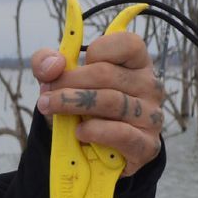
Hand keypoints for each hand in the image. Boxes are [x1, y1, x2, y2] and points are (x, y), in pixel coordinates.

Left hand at [31, 27, 165, 173]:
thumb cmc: (82, 107)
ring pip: (111, 101)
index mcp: (137, 64)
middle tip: (46, 93)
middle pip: (107, 74)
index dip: (96, 51)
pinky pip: (121, 133)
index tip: (73, 65)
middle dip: (69, 81)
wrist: (94, 153)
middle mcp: (150, 86)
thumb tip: (54, 64)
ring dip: (73, 104)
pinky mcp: (146, 144)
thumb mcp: (60, 80)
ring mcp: (152, 116)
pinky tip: (79, 131)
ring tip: (51, 109)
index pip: (127, 44)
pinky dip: (95, 131)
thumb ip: (48, 63)